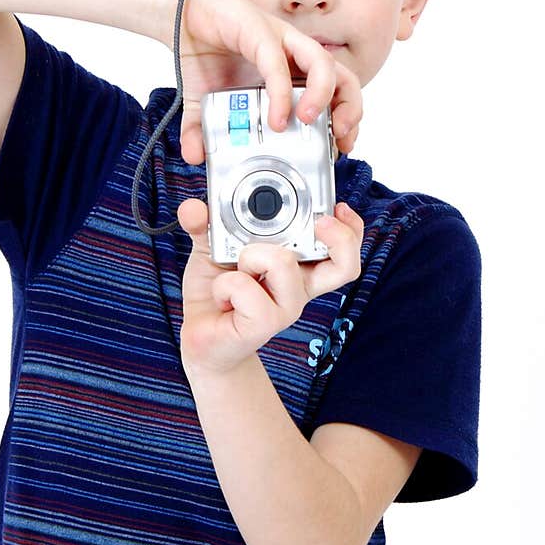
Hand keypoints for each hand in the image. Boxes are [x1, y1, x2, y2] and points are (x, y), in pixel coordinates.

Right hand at [169, 0, 362, 165]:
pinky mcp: (257, 30)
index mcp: (291, 71)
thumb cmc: (204, 51)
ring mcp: (279, 40)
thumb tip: (194, 156)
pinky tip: (276, 118)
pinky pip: (277, 61)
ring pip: (323, 63)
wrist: (178, 13)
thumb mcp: (204, 102)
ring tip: (308, 123)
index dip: (346, 119)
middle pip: (343, 77)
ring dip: (323, 96)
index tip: (341, 147)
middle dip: (350, 109)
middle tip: (340, 139)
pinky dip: (281, 92)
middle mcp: (293, 54)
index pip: (336, 93)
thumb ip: (202, 130)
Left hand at [177, 197, 363, 378]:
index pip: (343, 253)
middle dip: (335, 236)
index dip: (350, 230)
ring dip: (250, 255)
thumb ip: (205, 223)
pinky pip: (244, 287)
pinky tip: (221, 297)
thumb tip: (193, 207)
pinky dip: (224, 285)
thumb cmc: (217, 291)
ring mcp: (284, 309)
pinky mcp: (263, 325)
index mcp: (298, 268)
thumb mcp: (212, 248)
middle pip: (343, 265)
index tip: (337, 208)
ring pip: (283, 262)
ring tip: (237, 269)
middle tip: (319, 222)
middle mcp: (298, 288)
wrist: (201, 338)